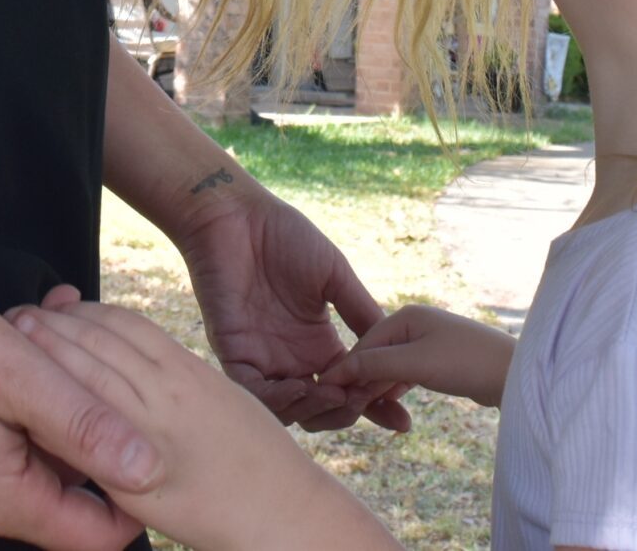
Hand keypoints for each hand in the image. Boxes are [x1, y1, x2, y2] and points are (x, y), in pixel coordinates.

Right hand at [0, 264, 153, 549]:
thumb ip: (87, 427)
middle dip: (81, 434)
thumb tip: (150, 473)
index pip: (90, 537)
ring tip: (47, 342)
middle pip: (55, 496)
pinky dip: (8, 410)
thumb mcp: (20, 374)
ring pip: (20, 464)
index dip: (132, 500)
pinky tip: (10, 352)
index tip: (154, 446)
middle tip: (87, 368)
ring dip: (44, 413)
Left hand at [10, 299, 400, 550]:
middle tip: (19, 313)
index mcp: (187, 370)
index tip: (58, 305)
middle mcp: (166, 391)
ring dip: (47, 353)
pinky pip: (87, 432)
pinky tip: (36, 400)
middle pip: (96, 341)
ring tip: (16, 340)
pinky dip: (59, 406)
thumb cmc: (260, 461)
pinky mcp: (135, 475)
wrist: (281, 512)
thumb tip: (155, 363)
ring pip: (86, 375)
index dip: (85, 311)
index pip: (123, 324)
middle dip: (53, 325)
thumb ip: (183, 379)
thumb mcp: (224, 398)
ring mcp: (149, 431)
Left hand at [174, 185, 411, 432]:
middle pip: (321, 409)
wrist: (236, 215)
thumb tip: (395, 349)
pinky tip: (300, 388)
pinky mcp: (233, 353)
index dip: (375, 407)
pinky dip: (277, 400)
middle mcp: (292, 359)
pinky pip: (253, 393)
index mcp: (318, 344)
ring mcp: (262, 359)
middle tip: (363, 400)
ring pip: (289, 410)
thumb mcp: (334, 275)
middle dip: (345, 413)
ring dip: (314, 410)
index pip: (349, 388)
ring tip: (335, 394)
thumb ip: (361, 312)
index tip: (403, 421)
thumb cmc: (285, 236)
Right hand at [320, 304, 516, 409]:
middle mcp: (412, 323)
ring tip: (369, 412)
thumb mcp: (416, 364)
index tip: (329, 395)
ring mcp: (425, 341)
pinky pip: (405, 374)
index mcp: (405, 316)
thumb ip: (377, 365)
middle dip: (362, 381)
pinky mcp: (436, 359)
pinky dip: (396, 389)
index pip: (364, 344)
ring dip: (379, 388)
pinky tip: (391, 406)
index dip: (346, 370)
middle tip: (350, 410)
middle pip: (375, 355)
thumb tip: (339, 371)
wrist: (514, 374)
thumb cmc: (466, 363)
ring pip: (390, 367)